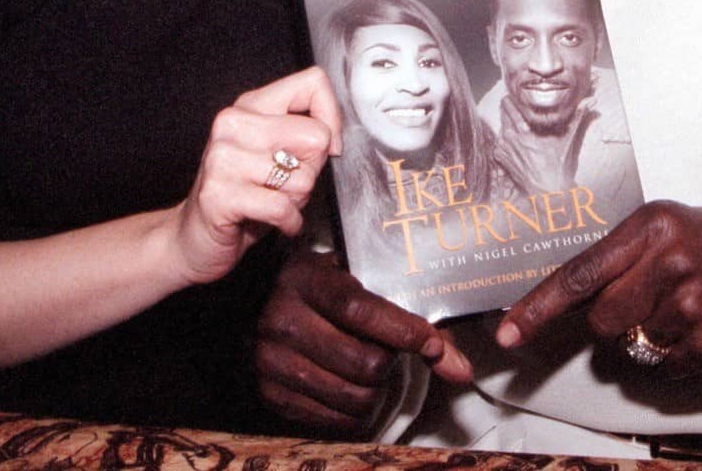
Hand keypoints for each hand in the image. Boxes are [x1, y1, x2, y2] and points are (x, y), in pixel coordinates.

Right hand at [170, 66, 341, 286]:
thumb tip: (334, 139)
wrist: (196, 236)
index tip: (326, 146)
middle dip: (312, 169)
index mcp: (250, 104)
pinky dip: (289, 222)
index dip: (331, 118)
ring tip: (272, 201)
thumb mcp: (276, 153)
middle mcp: (232, 123)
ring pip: (302, 178)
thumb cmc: (245, 195)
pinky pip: (282, 208)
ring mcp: (222, 158)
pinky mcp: (218, 194)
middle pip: (315, 136)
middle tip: (288, 184)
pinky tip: (276, 222)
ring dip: (297, 200)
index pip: (311, 83)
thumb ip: (303, 135)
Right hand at [255, 248, 471, 433]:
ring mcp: (273, 363)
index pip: (363, 312)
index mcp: (306, 283)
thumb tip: (459, 367)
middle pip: (367, 363)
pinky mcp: (272, 396)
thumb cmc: (309, 288)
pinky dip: (354, 410)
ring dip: (375, 388)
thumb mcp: (346, 280)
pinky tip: (348, 386)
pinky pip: (336, 420)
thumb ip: (401, 314)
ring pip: (356, 397)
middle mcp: (284, 322)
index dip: (406, 332)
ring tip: (365, 366)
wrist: (242, 303)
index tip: (432, 344)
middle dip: (389, 360)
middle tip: (384, 348)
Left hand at [495, 97, 579, 191]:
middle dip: (507, 109)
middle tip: (510, 102)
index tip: (511, 94)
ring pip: (501, 129)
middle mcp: (510, 140)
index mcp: (524, 133)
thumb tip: (591, 102)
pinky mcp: (502, 160)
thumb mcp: (568, 141)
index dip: (511, 100)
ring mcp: (504, 151)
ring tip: (514, 122)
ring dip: (506, 124)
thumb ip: (578, 118)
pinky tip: (511, 140)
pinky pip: (498, 144)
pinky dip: (503, 140)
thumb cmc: (558, 166)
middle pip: (503, 117)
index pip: (512, 110)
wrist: (547, 191)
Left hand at [495, 202, 701, 378]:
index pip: (581, 274)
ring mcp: (693, 310)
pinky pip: (663, 366)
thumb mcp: (671, 224)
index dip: (539, 308)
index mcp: (653, 227)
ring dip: (645, 336)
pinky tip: (701, 325)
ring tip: (682, 307)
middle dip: (612, 318)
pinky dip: (673, 353)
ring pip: (631, 346)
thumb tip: (571, 296)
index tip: (510, 332)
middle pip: (601, 321)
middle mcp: (670, 265)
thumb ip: (622, 254)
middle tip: (644, 300)